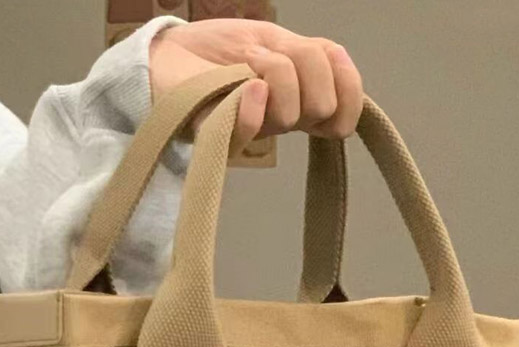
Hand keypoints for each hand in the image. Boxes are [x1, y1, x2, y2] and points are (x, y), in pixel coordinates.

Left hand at [149, 20, 363, 156]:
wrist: (169, 55)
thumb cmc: (221, 49)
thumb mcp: (278, 40)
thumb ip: (313, 56)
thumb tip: (339, 64)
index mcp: (302, 99)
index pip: (346, 106)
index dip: (349, 90)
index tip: (329, 72)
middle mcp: (284, 119)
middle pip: (323, 104)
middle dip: (306, 68)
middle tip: (274, 57)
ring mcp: (255, 130)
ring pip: (292, 112)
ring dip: (275, 71)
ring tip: (249, 64)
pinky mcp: (221, 135)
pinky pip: (253, 126)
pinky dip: (254, 99)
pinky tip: (243, 83)